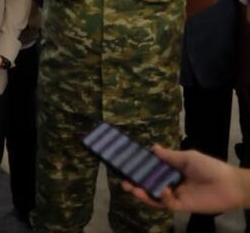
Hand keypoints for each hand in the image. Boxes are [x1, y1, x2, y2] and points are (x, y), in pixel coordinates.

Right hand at [122, 145, 244, 213]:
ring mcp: (175, 195)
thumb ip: (170, 156)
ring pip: (153, 197)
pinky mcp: (181, 206)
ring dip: (142, 193)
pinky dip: (161, 197)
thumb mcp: (188, 157)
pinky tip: (163, 190)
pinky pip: (166, 203)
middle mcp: (170, 183)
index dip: (139, 169)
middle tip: (124, 181)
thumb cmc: (210, 167)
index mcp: (172, 171)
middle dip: (135, 184)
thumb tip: (152, 147)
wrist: (229, 185)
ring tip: (132, 188)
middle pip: (149, 185)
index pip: (151, 171)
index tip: (126, 165)